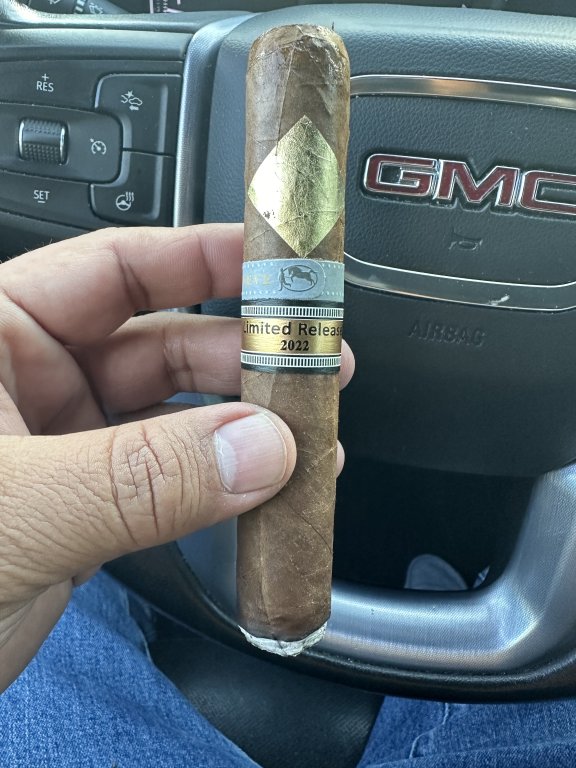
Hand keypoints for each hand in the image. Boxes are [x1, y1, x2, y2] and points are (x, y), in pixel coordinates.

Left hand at [0, 224, 353, 691]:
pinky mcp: (84, 506)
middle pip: (162, 341)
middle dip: (244, 354)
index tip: (277, 264)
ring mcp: (62, 446)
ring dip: (245, 425)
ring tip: (311, 439)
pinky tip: (267, 489)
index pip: (112, 268)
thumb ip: (138, 477)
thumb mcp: (11, 510)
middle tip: (317, 369)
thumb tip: (259, 447)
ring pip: (175, 416)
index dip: (202, 257)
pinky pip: (170, 479)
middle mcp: (29, 380)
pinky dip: (221, 484)